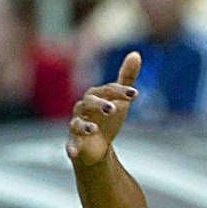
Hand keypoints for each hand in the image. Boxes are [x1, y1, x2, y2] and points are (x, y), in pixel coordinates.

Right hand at [67, 52, 140, 166]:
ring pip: (77, 123)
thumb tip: (136, 53)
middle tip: (113, 109)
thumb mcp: (120, 98)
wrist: (98, 143)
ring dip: (85, 126)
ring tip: (94, 129)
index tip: (136, 94)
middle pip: (89, 102)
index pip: (108, 90)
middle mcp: (84, 108)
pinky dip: (71, 148)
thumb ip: (126, 77)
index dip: (121, 91)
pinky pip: (70, 144)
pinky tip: (73, 154)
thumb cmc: (109, 117)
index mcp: (95, 96)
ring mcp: (78, 124)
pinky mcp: (75, 142)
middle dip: (100, 104)